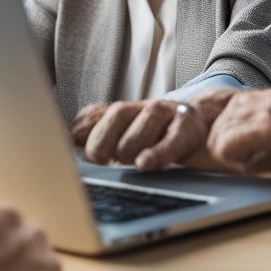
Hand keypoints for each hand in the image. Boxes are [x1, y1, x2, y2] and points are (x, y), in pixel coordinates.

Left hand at [71, 88, 239, 171]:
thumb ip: (91, 137)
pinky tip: (146, 163)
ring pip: (139, 128)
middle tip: (101, 159)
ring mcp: (166, 114)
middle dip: (102, 142)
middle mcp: (141, 107)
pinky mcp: (188, 127)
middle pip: (114, 116)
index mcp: (120, 111)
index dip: (74, 134)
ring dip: (130, 149)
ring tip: (132, 160)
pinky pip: (170, 141)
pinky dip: (157, 153)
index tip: (62, 149)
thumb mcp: (122, 136)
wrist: (208, 123)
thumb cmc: (157, 138)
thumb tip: (62, 144)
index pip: (90, 117)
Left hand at [207, 86, 270, 187]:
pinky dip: (233, 153)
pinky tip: (248, 167)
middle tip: (233, 159)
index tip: (238, 149)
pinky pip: (237, 137)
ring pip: (229, 120)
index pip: (245, 101)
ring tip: (241, 165)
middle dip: (224, 135)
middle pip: (231, 108)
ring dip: (226, 145)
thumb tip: (270, 149)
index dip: (235, 126)